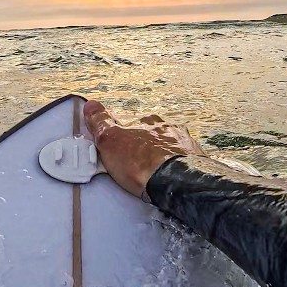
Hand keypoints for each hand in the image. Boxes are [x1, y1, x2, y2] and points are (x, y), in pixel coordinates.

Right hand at [83, 99, 205, 199]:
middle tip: (135, 164)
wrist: (174, 182)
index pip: (132, 122)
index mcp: (147, 120)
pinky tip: (170, 177)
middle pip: (152, 134)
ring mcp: (184, 142)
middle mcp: (168, 127)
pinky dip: (175, 166)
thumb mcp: (110, 141)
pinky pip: (183, 159)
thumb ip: (100, 122)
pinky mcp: (196, 159)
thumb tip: (91, 104)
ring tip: (153, 173)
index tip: (120, 149)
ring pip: (169, 145)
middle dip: (145, 145)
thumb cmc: (139, 162)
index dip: (124, 135)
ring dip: (162, 155)